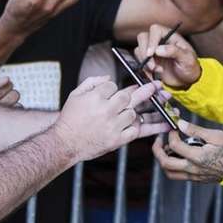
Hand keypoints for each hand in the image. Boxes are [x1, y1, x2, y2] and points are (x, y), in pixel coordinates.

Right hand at [54, 76, 168, 160]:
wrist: (64, 144)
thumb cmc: (70, 119)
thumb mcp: (76, 95)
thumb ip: (92, 82)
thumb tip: (108, 78)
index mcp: (95, 97)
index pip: (113, 86)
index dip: (114, 88)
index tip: (116, 90)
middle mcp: (106, 110)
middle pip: (129, 97)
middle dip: (145, 90)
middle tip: (157, 86)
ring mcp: (112, 126)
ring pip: (132, 114)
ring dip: (134, 112)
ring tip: (147, 109)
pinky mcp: (116, 140)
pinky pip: (135, 131)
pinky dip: (139, 128)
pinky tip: (151, 126)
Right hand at [135, 24, 201, 87]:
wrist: (187, 81)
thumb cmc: (190, 67)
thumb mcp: (187, 59)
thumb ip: (174, 51)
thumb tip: (159, 49)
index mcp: (170, 36)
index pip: (156, 30)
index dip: (152, 40)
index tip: (152, 53)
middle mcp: (159, 41)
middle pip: (143, 37)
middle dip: (145, 53)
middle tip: (152, 65)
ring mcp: (152, 50)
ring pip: (139, 49)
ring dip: (145, 62)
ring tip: (158, 70)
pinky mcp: (148, 60)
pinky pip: (139, 61)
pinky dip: (144, 69)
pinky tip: (154, 74)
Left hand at [152, 119, 222, 182]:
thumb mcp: (216, 135)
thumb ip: (196, 130)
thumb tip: (180, 124)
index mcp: (198, 157)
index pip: (174, 145)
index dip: (170, 134)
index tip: (173, 128)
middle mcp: (193, 169)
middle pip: (165, 163)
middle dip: (158, 150)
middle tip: (159, 140)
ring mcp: (195, 176)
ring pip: (170, 172)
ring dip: (164, 160)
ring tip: (168, 149)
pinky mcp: (197, 179)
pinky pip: (179, 175)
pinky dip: (173, 166)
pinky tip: (179, 156)